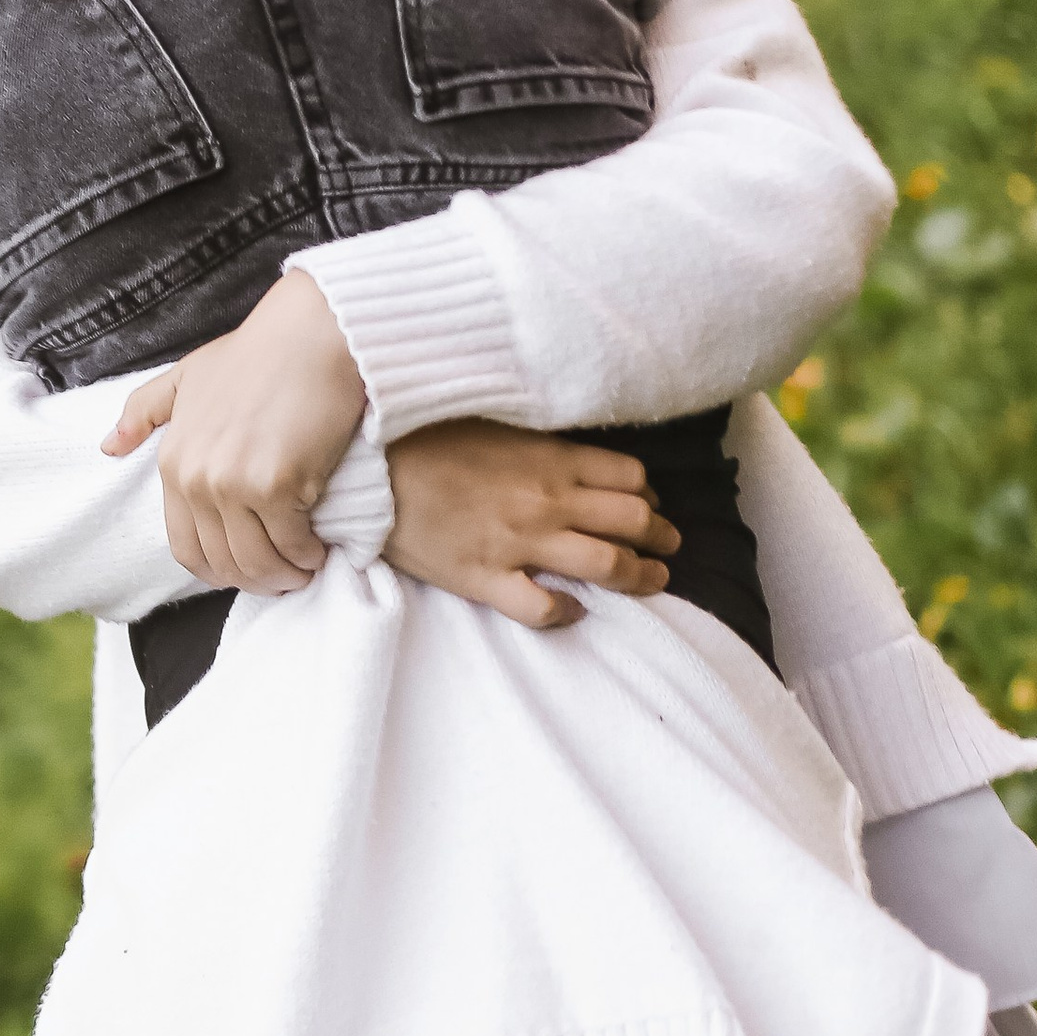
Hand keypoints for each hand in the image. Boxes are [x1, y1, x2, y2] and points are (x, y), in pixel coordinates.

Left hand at [101, 270, 366, 591]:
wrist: (311, 333)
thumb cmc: (256, 354)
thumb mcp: (186, 376)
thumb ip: (144, 411)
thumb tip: (109, 447)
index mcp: (173, 462)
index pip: (185, 548)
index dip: (218, 569)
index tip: (247, 565)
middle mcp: (197, 479)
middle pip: (223, 563)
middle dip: (255, 579)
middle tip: (283, 575)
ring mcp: (235, 484)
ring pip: (257, 562)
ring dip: (283, 576)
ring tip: (304, 567)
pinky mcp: (278, 484)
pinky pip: (293, 544)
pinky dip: (308, 556)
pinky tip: (320, 550)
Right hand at [385, 419, 678, 630]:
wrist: (368, 470)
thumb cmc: (423, 440)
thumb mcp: (491, 423)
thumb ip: (538, 442)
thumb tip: (570, 454)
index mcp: (550, 458)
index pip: (629, 477)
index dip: (648, 493)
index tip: (648, 503)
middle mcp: (546, 501)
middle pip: (633, 521)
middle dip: (661, 535)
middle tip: (668, 545)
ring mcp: (519, 543)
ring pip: (606, 566)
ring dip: (640, 577)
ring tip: (653, 581)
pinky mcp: (486, 578)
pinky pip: (542, 607)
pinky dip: (565, 613)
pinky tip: (572, 611)